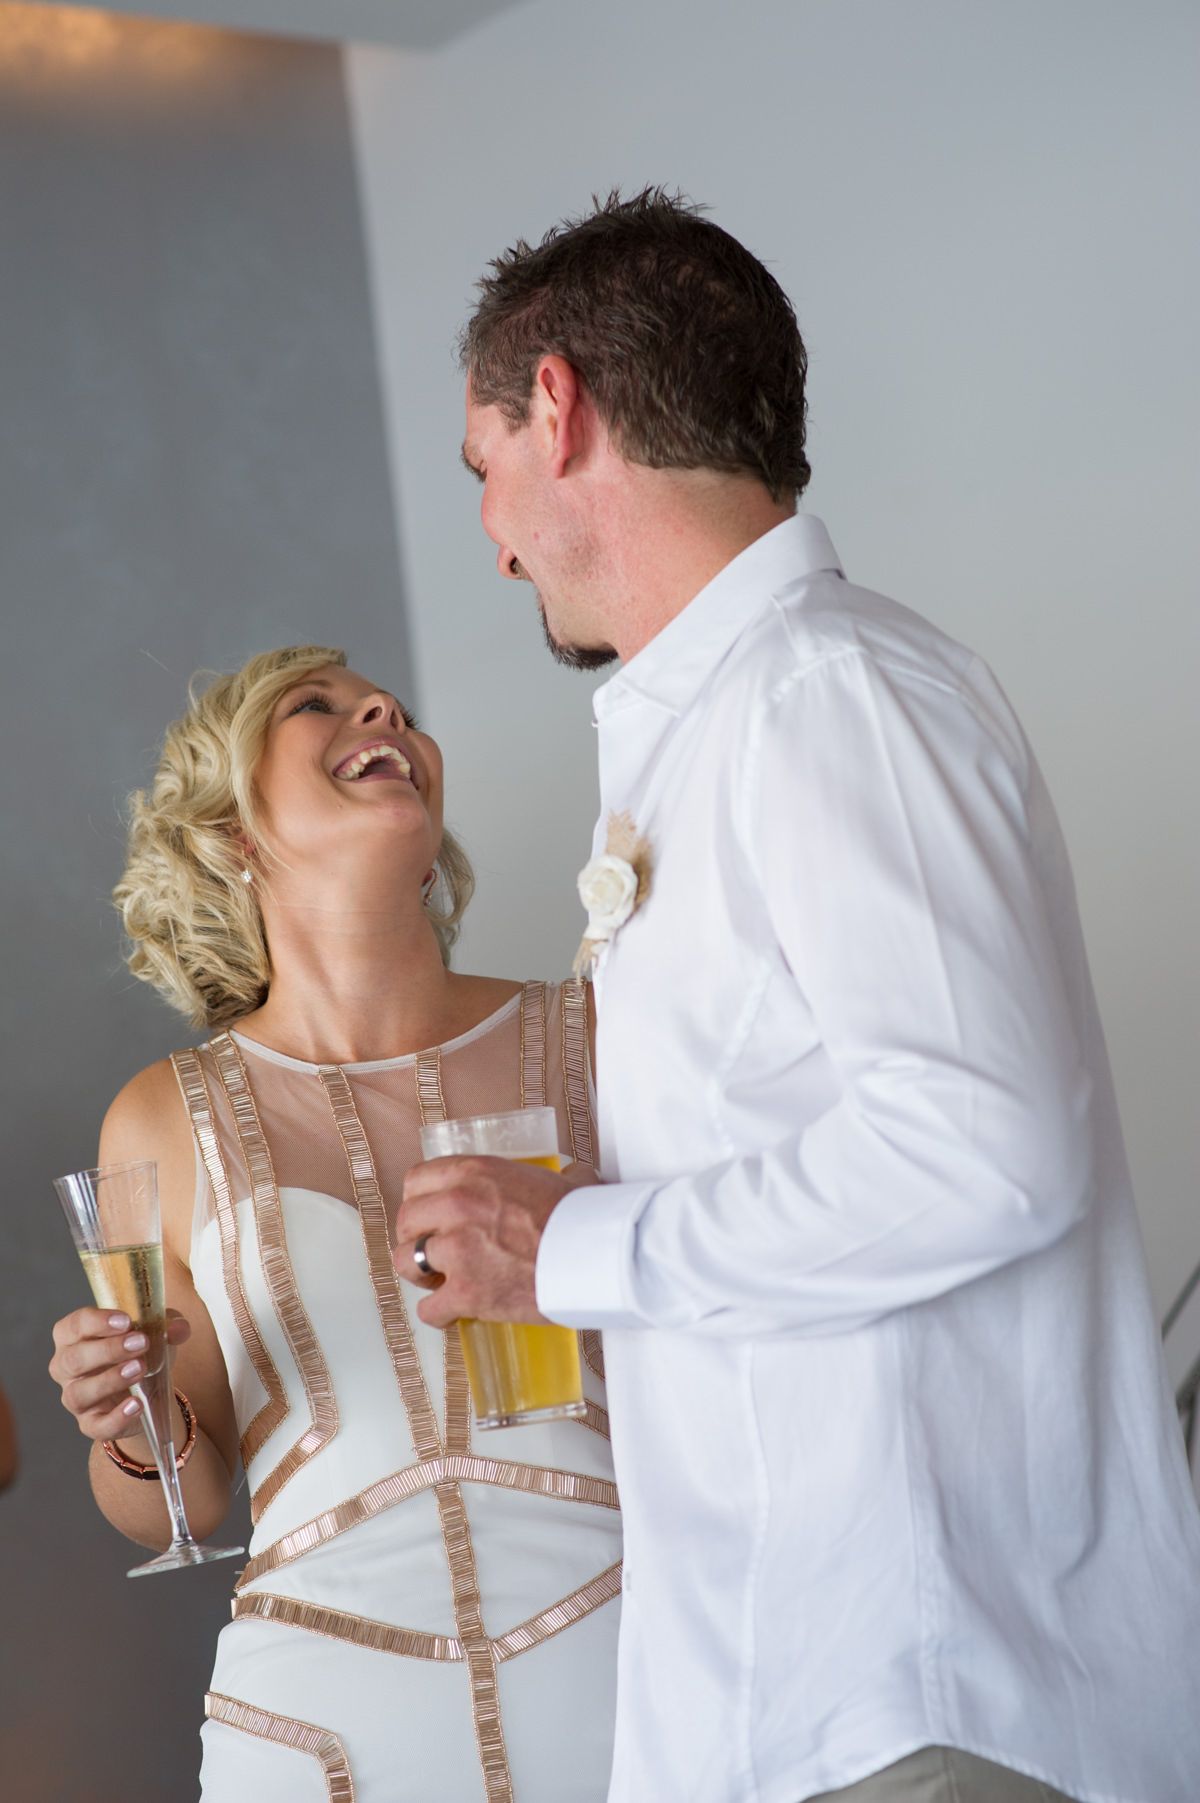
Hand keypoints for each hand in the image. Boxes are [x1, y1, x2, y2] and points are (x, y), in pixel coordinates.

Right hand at [49, 1307, 190, 1445]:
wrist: (149, 1388)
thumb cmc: (140, 1350)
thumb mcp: (155, 1331)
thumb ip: (167, 1324)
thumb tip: (179, 1328)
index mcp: (73, 1336)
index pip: (75, 1325)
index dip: (97, 1322)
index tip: (126, 1321)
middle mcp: (66, 1368)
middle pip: (74, 1359)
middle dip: (108, 1350)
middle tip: (141, 1343)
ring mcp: (75, 1398)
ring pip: (78, 1393)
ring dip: (110, 1380)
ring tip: (139, 1369)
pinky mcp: (90, 1424)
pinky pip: (97, 1425)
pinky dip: (117, 1417)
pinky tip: (137, 1404)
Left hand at [395, 1158, 595, 1327]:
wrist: (597, 1256)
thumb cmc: (583, 1218)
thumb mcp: (559, 1179)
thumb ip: (549, 1176)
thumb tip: (569, 1176)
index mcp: (474, 1173)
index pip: (416, 1180)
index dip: (420, 1200)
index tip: (430, 1214)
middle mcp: (458, 1206)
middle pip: (406, 1221)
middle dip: (418, 1238)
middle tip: (436, 1250)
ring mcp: (458, 1251)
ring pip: (406, 1262)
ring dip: (421, 1274)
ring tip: (439, 1280)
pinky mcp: (466, 1292)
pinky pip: (429, 1309)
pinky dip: (439, 1314)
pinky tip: (454, 1311)